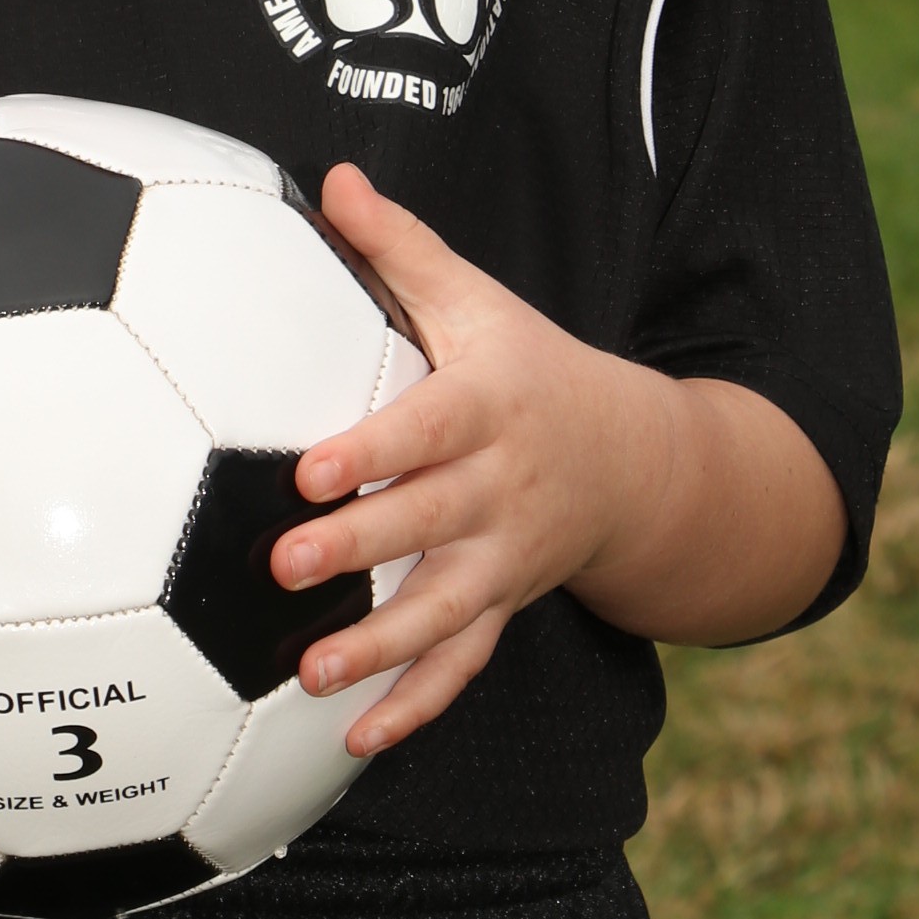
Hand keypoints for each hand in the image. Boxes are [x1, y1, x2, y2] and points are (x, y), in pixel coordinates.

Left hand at [271, 165, 847, 757]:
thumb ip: (399, 247)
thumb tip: (332, 178)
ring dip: (379, 649)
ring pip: (445, 613)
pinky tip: (355, 741)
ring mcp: (505, 560)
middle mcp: (500, 491)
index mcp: (487, 409)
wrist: (633, 459)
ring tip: (310, 675)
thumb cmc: (527, 368)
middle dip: (360, 548)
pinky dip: (415, 708)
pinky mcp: (502, 609)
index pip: (427, 429)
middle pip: (428, 524)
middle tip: (286, 565)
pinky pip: (462, 668)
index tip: (312, 468)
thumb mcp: (475, 300)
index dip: (373, 450)